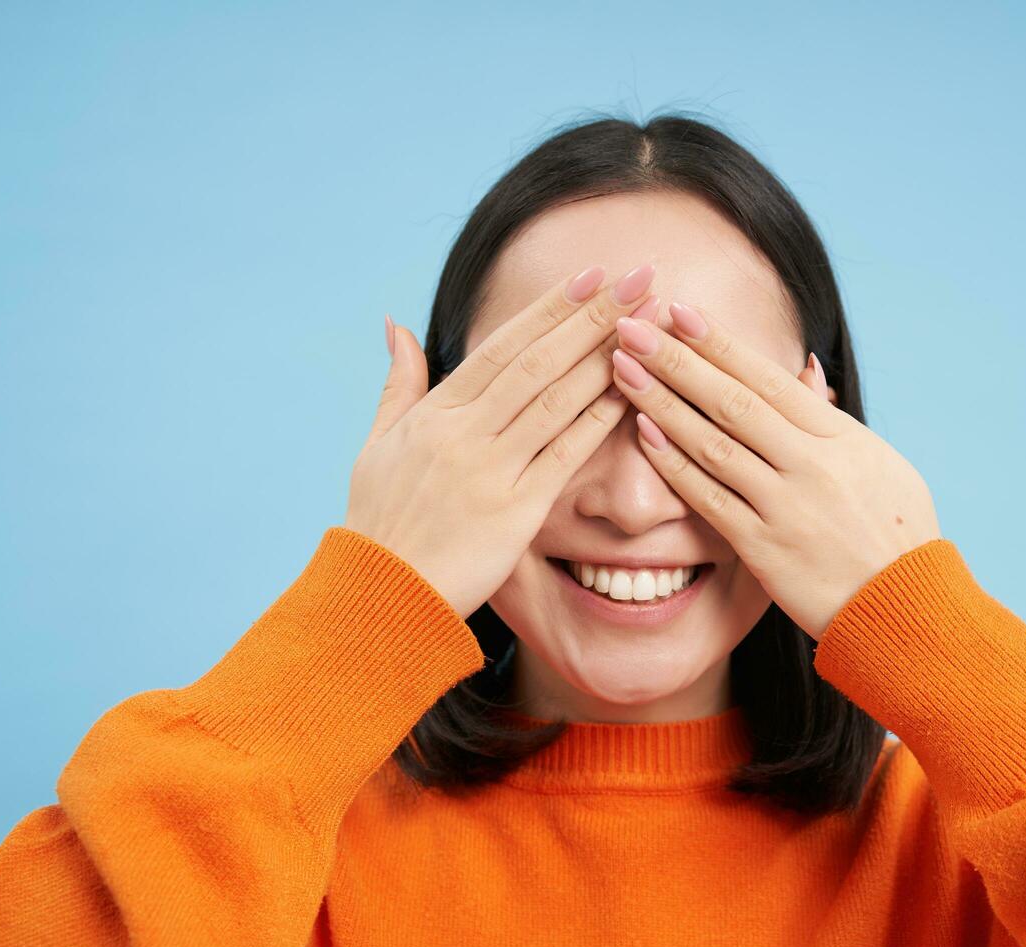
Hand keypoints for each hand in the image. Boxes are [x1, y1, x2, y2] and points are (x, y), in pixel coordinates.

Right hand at [344, 263, 658, 617]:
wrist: (378, 593)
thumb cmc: (379, 520)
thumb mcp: (377, 443)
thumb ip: (399, 382)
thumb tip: (396, 324)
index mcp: (436, 412)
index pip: (504, 345)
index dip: (552, 307)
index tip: (593, 274)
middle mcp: (464, 433)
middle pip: (539, 361)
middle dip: (593, 316)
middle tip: (639, 277)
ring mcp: (490, 471)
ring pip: (557, 401)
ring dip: (606, 358)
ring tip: (648, 324)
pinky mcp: (515, 512)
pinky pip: (565, 456)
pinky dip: (599, 421)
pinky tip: (634, 392)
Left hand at [608, 302, 940, 639]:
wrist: (906, 607)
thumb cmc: (895, 533)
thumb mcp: (880, 463)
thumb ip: (831, 419)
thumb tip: (804, 368)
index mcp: (840, 437)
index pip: (768, 378)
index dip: (719, 343)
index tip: (678, 312)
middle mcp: (811, 464)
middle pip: (732, 401)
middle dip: (676, 360)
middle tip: (630, 328)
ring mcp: (785, 506)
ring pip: (712, 443)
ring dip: (662, 403)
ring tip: (623, 371)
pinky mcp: (764, 548)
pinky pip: (710, 498)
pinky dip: (675, 464)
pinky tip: (644, 434)